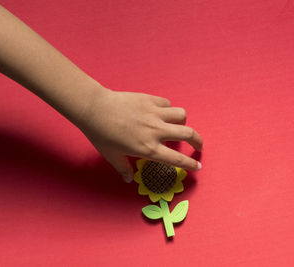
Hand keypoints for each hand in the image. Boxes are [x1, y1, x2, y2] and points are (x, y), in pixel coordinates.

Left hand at [79, 87, 202, 181]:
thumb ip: (124, 169)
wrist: (94, 109)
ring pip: (181, 115)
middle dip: (198, 141)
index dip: (191, 164)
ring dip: (182, 122)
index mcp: (149, 149)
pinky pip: (167, 104)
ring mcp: (155, 114)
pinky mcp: (150, 100)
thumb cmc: (101, 135)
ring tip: (178, 125)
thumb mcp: (112, 156)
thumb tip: (128, 179)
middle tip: (199, 145)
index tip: (198, 166)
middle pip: (188, 134)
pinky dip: (167, 109)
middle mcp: (156, 131)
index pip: (177, 159)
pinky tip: (161, 112)